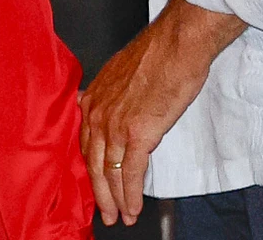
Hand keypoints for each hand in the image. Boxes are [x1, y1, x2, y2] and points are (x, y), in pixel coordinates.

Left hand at [79, 0, 245, 226]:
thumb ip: (109, 94)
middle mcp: (97, 113)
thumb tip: (100, 102)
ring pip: (110, 172)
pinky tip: (133, 209)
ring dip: (115, 200)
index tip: (93, 184)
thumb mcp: (118, 73)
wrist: (176, 46)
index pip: (86, 142)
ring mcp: (115, 125)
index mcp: (93, 99)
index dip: (90, 167)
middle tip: (103, 213)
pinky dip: (131, 195)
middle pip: (93, 163)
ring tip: (120, 217)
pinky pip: (131, 173)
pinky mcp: (138, 134)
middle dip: (98, 192)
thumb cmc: (157, 55)